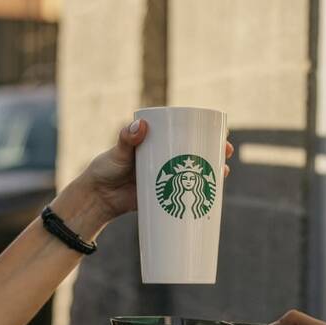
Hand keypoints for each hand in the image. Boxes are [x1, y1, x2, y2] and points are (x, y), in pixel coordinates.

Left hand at [53, 119, 233, 231]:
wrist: (99, 198)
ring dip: (214, 172)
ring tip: (224, 172)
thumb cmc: (106, 169)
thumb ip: (126, 139)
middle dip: (216, 152)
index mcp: (159, 143)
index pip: (187, 133)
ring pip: (197, 173)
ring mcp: (169, 178)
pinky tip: (215, 196)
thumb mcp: (118, 152)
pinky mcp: (166, 196)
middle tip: (226, 153)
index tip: (221, 132)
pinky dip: (202, 194)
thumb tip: (140, 126)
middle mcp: (167, 158)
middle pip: (198, 153)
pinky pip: (188, 194)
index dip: (207, 132)